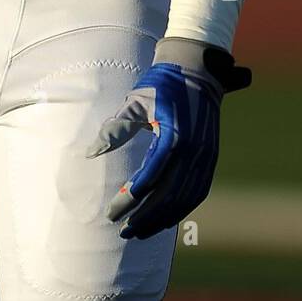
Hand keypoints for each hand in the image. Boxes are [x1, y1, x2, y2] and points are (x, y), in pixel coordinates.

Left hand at [86, 38, 250, 240]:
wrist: (197, 69)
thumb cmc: (161, 84)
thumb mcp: (136, 103)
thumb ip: (115, 129)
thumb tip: (90, 153)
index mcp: (174, 136)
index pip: (150, 177)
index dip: (131, 198)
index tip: (112, 212)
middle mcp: (194, 151)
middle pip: (169, 195)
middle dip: (146, 217)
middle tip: (124, 231)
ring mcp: (206, 156)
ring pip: (185, 198)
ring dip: (163, 218)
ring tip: (141, 231)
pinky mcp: (211, 158)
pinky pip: (198, 191)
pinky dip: (182, 208)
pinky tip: (165, 218)